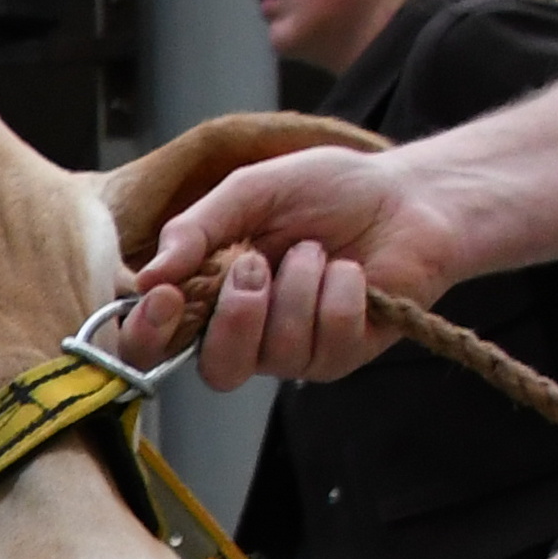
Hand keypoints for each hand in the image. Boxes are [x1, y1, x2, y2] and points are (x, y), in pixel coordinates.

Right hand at [123, 145, 462, 385]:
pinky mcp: (341, 355)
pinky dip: (341, 292)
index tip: (164, 296)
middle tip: (257, 261)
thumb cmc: (331, 190)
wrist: (411, 195)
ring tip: (320, 251)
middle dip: (237, 313)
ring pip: (276, 352)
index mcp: (208, 298)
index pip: (154, 344)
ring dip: (299, 287)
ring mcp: (294, 352)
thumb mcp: (252, 190)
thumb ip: (195, 228)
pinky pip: (327, 340)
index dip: (149, 334)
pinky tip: (353, 271)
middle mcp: (245, 335)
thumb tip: (146, 276)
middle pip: (215, 368)